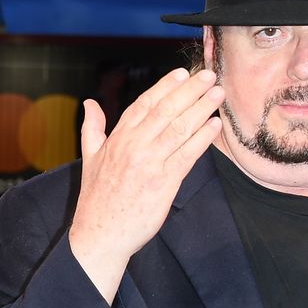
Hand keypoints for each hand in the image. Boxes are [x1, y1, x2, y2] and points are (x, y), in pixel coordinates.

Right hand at [70, 68, 223, 302]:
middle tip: (209, 76)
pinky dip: (202, 139)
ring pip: (179, 129)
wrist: (100, 235)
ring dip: (201, 109)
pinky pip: (187, 155)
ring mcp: (149, 164)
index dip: (165, 86)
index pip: (144, 104)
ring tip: (217, 94)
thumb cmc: (96, 198)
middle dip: (190, 91)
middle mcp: (134, 146)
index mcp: (117, 138)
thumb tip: (89, 103)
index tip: (182, 73)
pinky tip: (214, 126)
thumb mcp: (90, 158)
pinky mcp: (164, 183)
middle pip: (166, 111)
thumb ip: (92, 128)